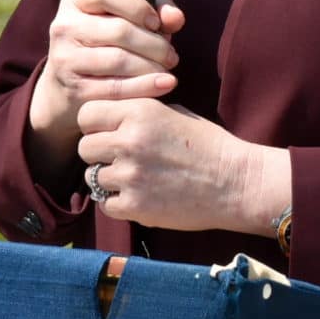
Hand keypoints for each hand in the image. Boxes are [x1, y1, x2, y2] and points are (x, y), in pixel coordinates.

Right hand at [27, 0, 184, 156]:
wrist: (68, 87)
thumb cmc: (105, 44)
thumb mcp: (124, 19)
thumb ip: (155, 12)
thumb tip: (175, 18)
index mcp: (75, 0)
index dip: (136, 6)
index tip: (155, 23)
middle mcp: (64, 26)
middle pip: (119, 30)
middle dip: (154, 44)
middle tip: (171, 56)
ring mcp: (64, 57)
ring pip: (119, 60)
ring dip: (152, 67)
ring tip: (167, 71)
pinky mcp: (73, 88)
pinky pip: (116, 87)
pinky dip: (145, 87)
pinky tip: (162, 85)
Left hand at [77, 99, 288, 236]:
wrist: (234, 182)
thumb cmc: (208, 145)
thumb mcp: (174, 113)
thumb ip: (139, 112)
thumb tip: (110, 117)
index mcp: (140, 111)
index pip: (87, 114)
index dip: (95, 125)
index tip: (107, 133)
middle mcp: (130, 141)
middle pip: (84, 147)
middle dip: (99, 154)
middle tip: (121, 159)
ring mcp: (130, 175)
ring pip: (93, 178)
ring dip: (109, 180)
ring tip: (137, 180)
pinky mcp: (134, 206)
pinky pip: (105, 204)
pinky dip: (118, 203)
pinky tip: (141, 197)